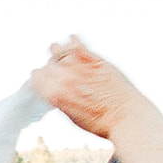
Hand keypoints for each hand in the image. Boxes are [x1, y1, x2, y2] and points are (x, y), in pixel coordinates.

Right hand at [29, 37, 143, 140]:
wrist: (126, 117)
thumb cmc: (101, 122)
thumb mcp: (71, 115)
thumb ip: (60, 98)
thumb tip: (54, 88)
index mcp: (55, 95)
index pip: (36, 77)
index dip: (40, 78)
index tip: (44, 78)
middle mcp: (64, 79)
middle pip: (47, 64)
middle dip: (50, 67)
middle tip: (57, 70)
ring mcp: (79, 67)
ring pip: (57, 50)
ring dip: (57, 52)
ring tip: (63, 56)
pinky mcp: (95, 59)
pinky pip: (77, 43)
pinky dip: (73, 40)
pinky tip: (73, 40)